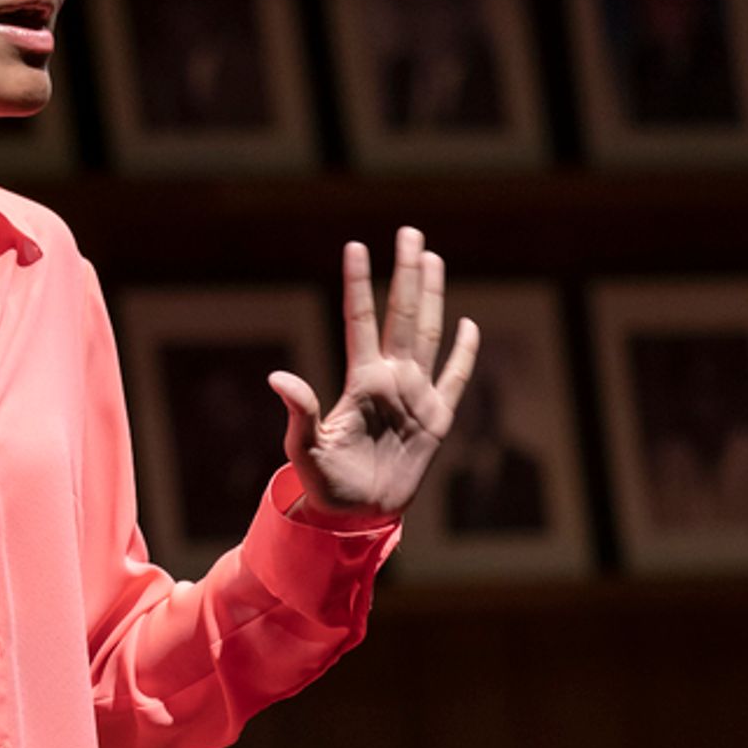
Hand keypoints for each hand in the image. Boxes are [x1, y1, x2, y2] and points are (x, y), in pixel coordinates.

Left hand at [269, 229, 478, 523]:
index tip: (355, 246)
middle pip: (402, 315)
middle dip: (406, 274)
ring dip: (431, 297)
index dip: (359, 284)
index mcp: (361, 382)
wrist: (356, 515)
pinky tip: (470, 326)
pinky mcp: (436, 420)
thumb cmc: (326, 483)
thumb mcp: (306, 449)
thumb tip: (277, 377)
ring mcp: (416, 396)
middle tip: (409, 232)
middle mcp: (391, 380)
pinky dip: (465, 354)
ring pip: (429, 335)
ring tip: (432, 259)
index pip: (359, 321)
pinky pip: (455, 380)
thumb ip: (299, 412)